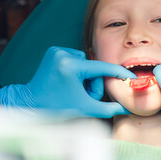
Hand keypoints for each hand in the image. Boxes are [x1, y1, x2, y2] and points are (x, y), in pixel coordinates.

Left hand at [0, 46, 136, 117]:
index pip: (101, 68)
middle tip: (86, 95)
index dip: (118, 73)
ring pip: (85, 62)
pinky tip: (68, 79)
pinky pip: (74, 57)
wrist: (31, 101)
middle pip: (92, 67)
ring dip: (85, 76)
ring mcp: (57, 50)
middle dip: (93, 83)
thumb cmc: (56, 106)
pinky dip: (76, 68)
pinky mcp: (53, 50)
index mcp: (70, 67)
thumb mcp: (84, 108)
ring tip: (76, 88)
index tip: (129, 76)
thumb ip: (107, 109)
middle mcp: (63, 54)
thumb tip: (125, 109)